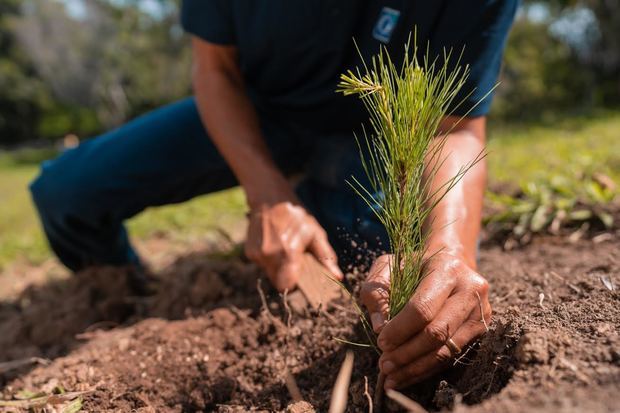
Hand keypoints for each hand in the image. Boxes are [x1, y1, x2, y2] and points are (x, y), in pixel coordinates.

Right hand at [245, 201, 343, 291]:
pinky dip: (269, 259)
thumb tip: (338, 277)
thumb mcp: (315, 233)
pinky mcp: (249, 252)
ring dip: (278, 267)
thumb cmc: (297, 216)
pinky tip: (274, 244)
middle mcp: (269, 256)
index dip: (294, 285)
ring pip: (269, 273)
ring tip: (284, 248)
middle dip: (287, 275)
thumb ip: (325, 257)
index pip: (287, 285)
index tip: (300, 277)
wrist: (270, 199)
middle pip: (278, 281)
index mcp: (287, 252)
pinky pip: (261, 265)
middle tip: (294, 260)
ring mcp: (257, 254)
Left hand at [360, 251, 490, 389]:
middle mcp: (471, 290)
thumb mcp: (387, 266)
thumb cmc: (413, 264)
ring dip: (416, 367)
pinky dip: (426, 369)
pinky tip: (406, 375)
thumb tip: (379, 328)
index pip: (423, 307)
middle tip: (383, 365)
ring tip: (391, 377)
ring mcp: (481, 311)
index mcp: (447, 269)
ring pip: (447, 350)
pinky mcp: (481, 329)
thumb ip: (376, 292)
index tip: (381, 342)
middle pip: (437, 332)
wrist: (450, 261)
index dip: (400, 329)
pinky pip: (452, 356)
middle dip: (407, 353)